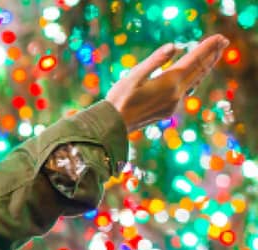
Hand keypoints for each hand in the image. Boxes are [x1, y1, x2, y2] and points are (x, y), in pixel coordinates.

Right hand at [106, 34, 228, 129]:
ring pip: (195, 81)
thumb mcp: (134, 75)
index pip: (193, 61)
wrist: (114, 124)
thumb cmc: (119, 98)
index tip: (219, 37)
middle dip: (212, 55)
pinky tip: (194, 77)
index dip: (207, 48)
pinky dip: (194, 78)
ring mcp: (174, 103)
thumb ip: (155, 61)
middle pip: (199, 71)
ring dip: (206, 67)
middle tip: (224, 42)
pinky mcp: (168, 110)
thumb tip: (174, 46)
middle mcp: (176, 94)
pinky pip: (187, 90)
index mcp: (169, 83)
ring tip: (214, 55)